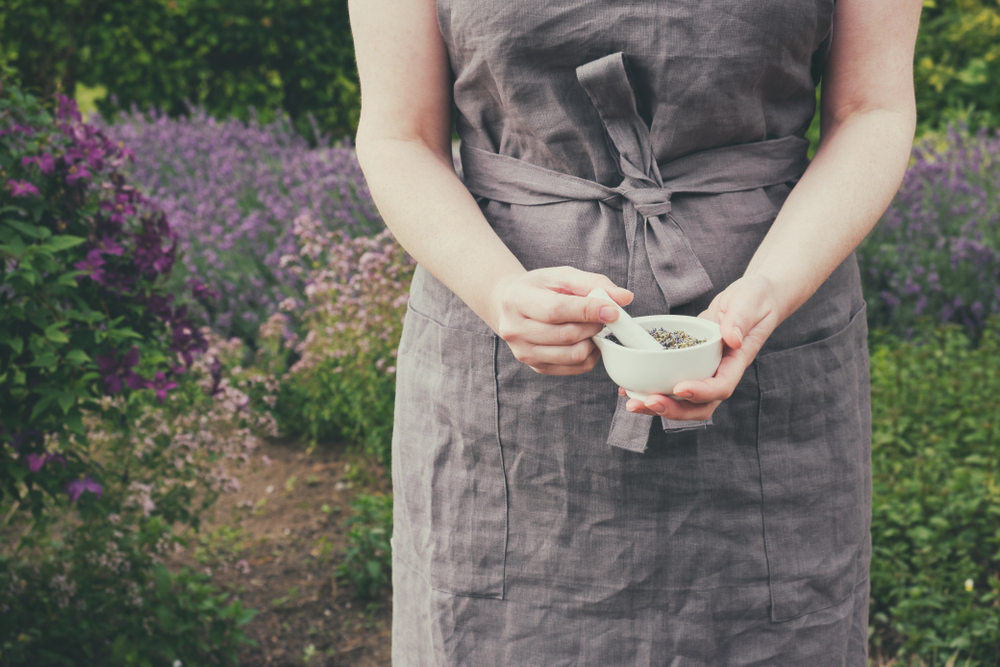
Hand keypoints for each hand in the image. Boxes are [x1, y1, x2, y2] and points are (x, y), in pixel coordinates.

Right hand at [493, 267, 632, 375]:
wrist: (513, 306)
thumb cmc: (540, 288)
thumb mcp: (563, 276)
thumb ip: (594, 283)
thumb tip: (625, 297)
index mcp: (517, 300)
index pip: (556, 310)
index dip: (588, 311)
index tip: (613, 310)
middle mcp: (515, 329)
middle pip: (567, 335)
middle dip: (594, 325)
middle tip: (604, 315)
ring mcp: (524, 352)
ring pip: (573, 355)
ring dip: (593, 341)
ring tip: (593, 327)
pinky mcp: (537, 367)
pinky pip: (574, 367)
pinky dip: (589, 355)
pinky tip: (587, 340)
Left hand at [623, 274, 782, 419]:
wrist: (752, 299)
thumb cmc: (754, 299)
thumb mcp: (749, 302)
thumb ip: (740, 320)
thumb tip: (732, 338)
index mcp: (736, 361)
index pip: (721, 387)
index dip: (700, 392)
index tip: (679, 388)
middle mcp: (720, 372)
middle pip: (699, 405)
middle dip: (674, 409)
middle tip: (648, 403)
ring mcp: (704, 371)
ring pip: (683, 401)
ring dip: (659, 406)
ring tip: (633, 404)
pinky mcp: (689, 365)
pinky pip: (671, 384)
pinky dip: (651, 390)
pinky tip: (630, 389)